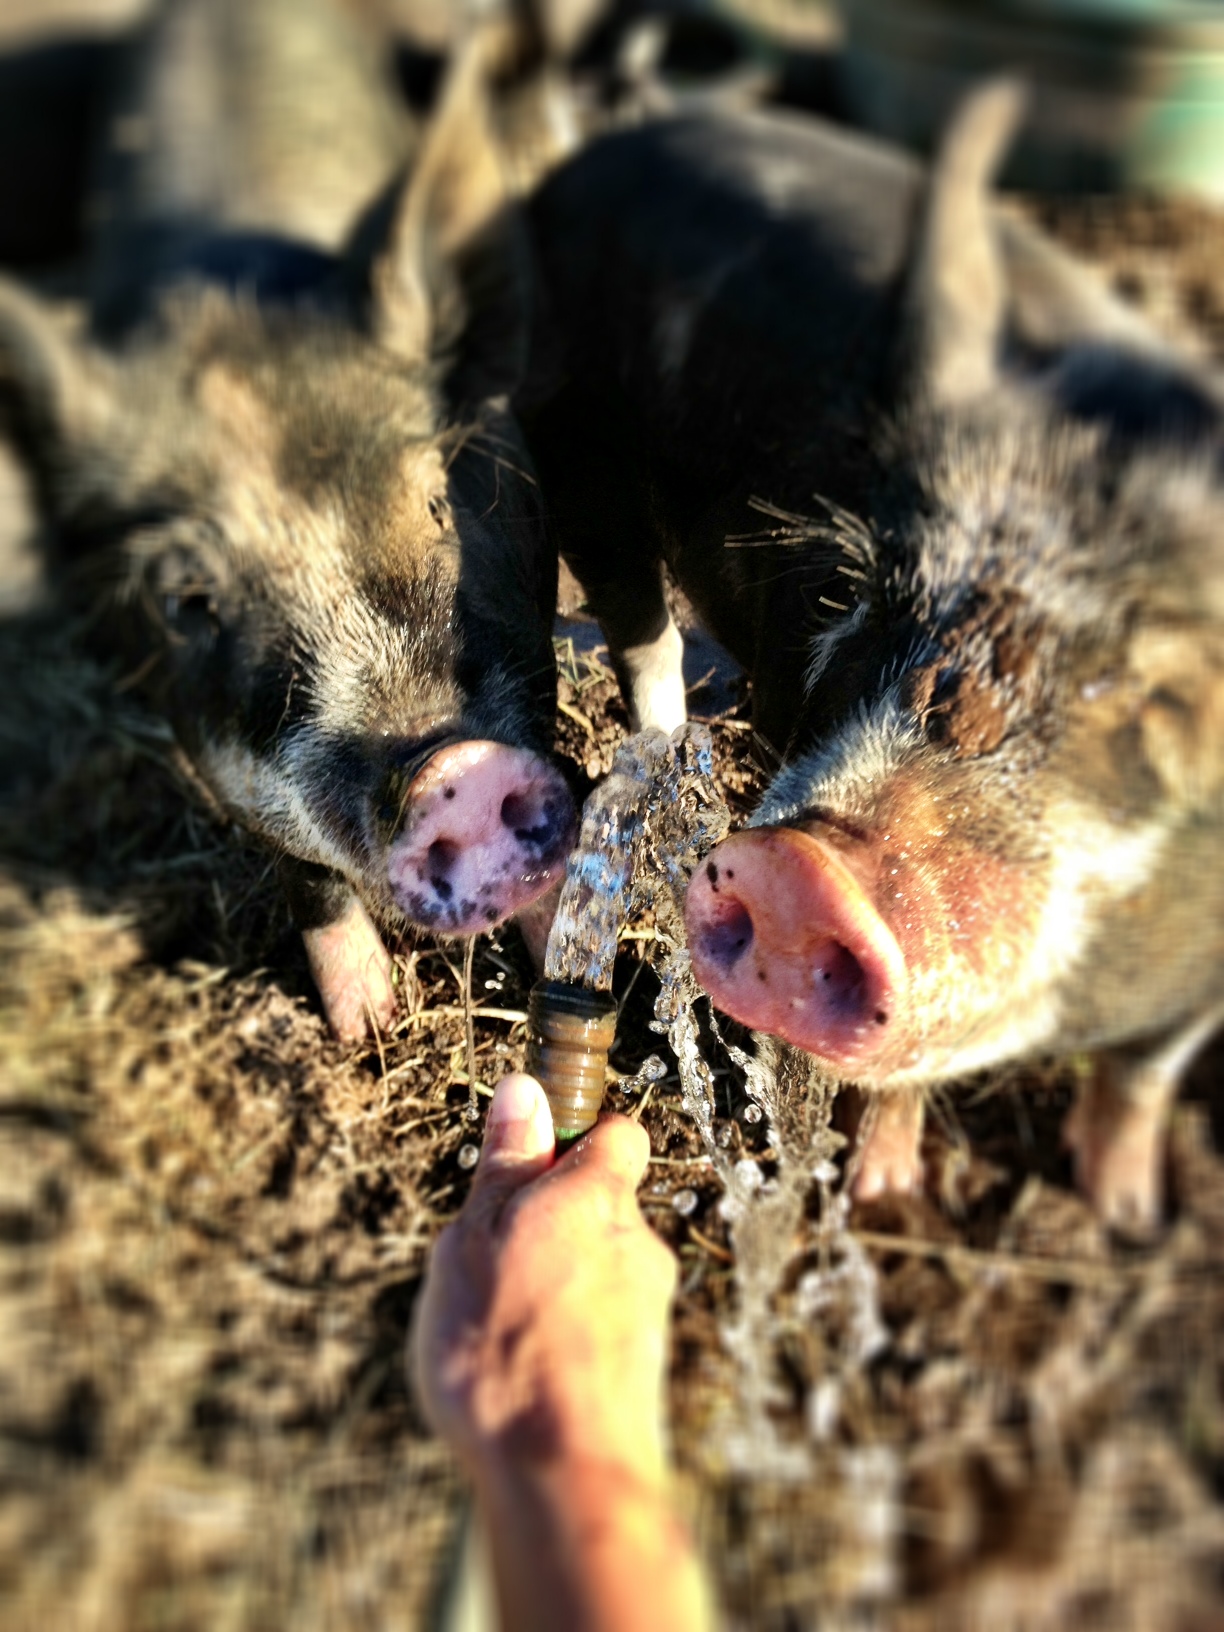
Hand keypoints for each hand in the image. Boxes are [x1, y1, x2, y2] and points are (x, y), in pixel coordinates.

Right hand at [412, 1073, 676, 1490]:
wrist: (563, 1477)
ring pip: (598, 1273)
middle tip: (490, 1261)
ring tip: (498, 1330)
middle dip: (551, 1225)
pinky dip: (566, 1338)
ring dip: (555, 1286)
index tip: (527, 1161)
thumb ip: (506, 1168)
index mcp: (596, 1199)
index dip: (575, 1138)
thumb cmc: (506, 1350)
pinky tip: (524, 1376)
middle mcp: (637, 1245)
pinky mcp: (643, 1369)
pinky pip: (599, 1330)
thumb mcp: (476, 1240)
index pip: (616, 1135)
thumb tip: (524, 1091)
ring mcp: (648, 1311)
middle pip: (601, 1210)